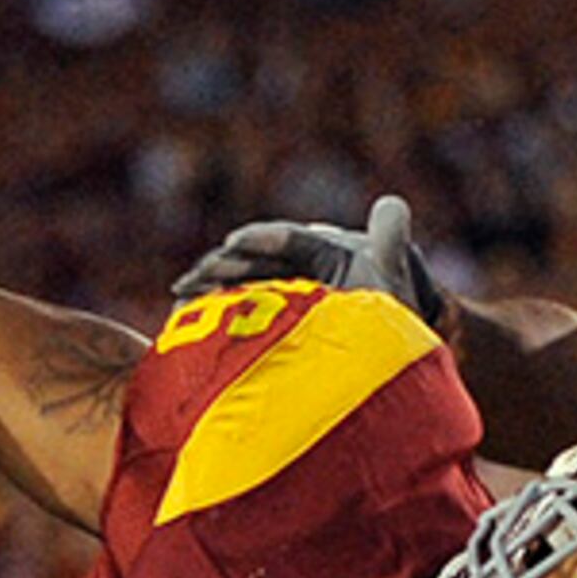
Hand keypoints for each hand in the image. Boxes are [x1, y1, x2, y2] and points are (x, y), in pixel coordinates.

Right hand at [171, 194, 446, 328]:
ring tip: (180, 301)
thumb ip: (390, 244)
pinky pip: (237, 317)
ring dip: (210, 292)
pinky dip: (212, 317)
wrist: (389, 373)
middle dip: (223, 268)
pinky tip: (182, 319)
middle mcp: (301, 273)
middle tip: (191, 280)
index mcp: (327, 254)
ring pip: (240, 290)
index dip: (263, 240)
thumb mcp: (394, 285)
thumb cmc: (396, 328)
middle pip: (256, 265)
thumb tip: (391, 204)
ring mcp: (284, 302)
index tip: (236, 243)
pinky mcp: (271, 328)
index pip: (290, 243)